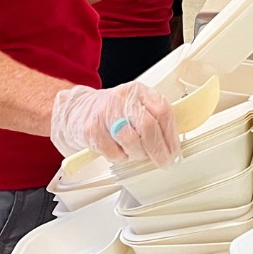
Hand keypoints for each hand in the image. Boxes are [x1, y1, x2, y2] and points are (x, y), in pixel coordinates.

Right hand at [51, 82, 177, 166]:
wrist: (77, 110)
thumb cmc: (112, 111)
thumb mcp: (136, 107)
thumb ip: (154, 120)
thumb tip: (172, 145)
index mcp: (139, 92)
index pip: (162, 111)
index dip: (171, 135)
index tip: (174, 151)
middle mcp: (123, 99)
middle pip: (148, 126)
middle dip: (158, 149)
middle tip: (163, 161)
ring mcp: (105, 113)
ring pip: (131, 141)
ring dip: (139, 154)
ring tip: (138, 154)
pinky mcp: (91, 130)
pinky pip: (114, 152)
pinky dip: (121, 157)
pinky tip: (120, 151)